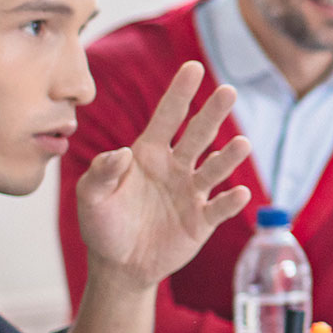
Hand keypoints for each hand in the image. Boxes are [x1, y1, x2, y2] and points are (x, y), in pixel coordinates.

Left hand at [75, 61, 250, 288]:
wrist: (119, 265)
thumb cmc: (103, 224)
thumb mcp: (91, 197)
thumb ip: (101, 173)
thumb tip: (122, 153)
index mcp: (148, 154)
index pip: (167, 117)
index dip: (180, 92)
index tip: (193, 67)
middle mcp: (175, 167)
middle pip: (198, 135)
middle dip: (213, 113)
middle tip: (228, 91)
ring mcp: (191, 193)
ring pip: (214, 169)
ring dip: (229, 157)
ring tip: (242, 143)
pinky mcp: (202, 221)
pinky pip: (219, 208)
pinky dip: (230, 201)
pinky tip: (240, 192)